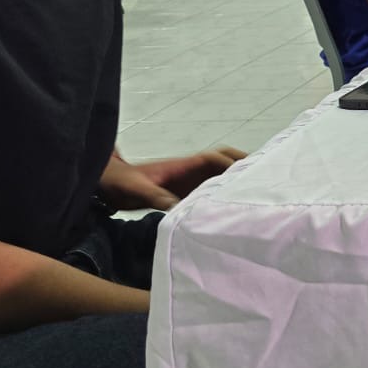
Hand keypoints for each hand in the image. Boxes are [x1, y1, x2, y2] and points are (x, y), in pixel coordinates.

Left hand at [98, 147, 245, 210]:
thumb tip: (179, 208)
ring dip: (234, 180)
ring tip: (253, 193)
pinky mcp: (182, 193)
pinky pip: (207, 190)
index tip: (244, 173)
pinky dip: (220, 194)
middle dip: (242, 164)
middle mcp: (189, 171)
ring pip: (218, 175)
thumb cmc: (120, 183)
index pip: (214, 158)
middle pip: (223, 161)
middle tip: (262, 175)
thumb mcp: (137, 190)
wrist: (106, 184)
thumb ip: (157, 197)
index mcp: (182, 165)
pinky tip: (227, 208)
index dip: (230, 163)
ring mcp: (187, 181)